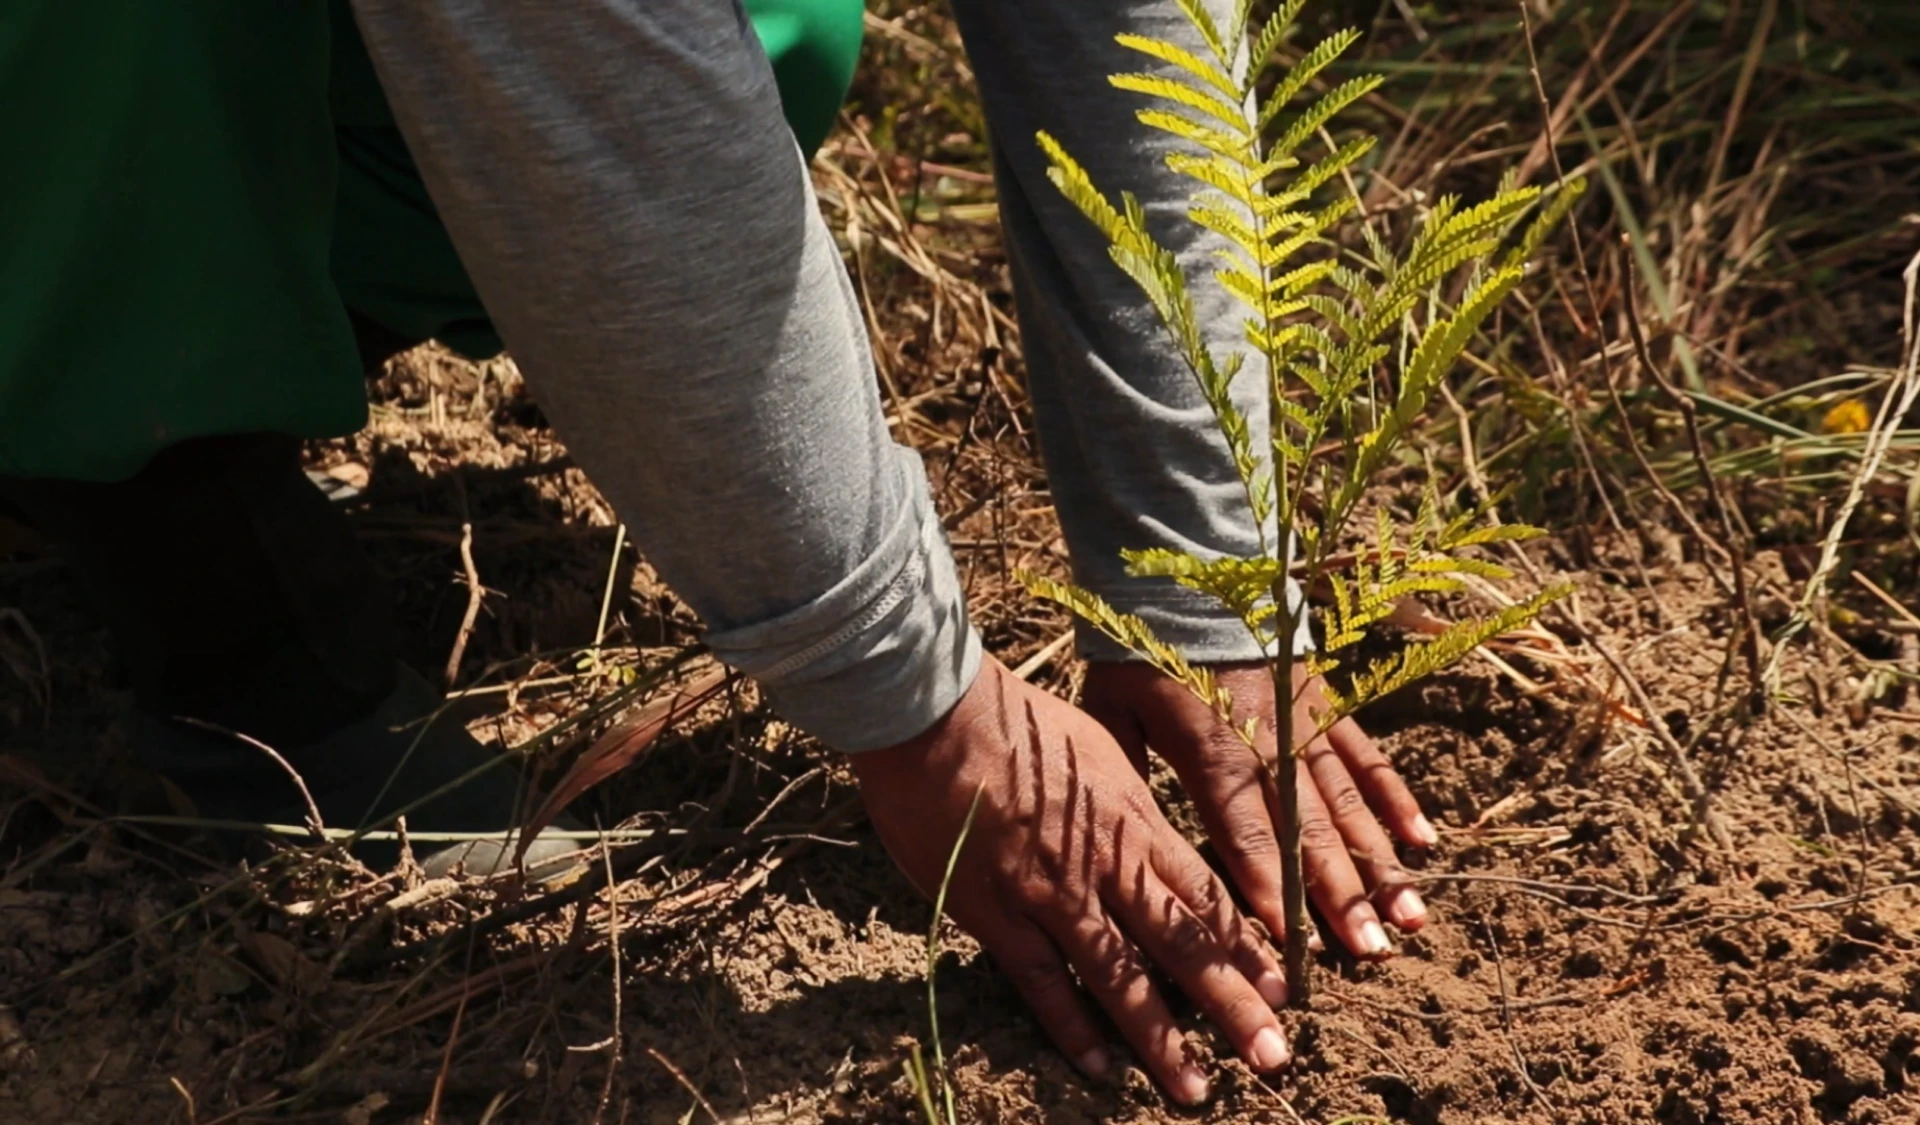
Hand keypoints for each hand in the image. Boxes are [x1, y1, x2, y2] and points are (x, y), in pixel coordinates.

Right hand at [849, 655, 1290, 1104]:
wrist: (935, 714)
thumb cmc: (1013, 719)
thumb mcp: (1096, 747)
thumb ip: (1128, 802)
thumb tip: (1153, 835)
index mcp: (1132, 820)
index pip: (1204, 896)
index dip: (1245, 947)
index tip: (1281, 990)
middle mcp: (1103, 865)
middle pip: (1181, 945)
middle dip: (1232, 1005)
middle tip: (1273, 1057)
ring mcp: (1050, 894)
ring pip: (1119, 976)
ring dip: (1161, 1038)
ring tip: (1196, 1089)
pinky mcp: (995, 912)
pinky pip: (1041, 982)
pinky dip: (1071, 1028)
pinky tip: (1099, 1068)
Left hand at [1082, 661, 1435, 959]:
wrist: (1189, 564)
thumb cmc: (1139, 647)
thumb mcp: (1113, 711)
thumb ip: (1128, 776)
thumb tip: (1127, 844)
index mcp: (1211, 748)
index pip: (1244, 831)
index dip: (1268, 888)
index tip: (1293, 943)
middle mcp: (1269, 741)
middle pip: (1310, 830)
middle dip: (1341, 896)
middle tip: (1370, 953)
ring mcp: (1306, 722)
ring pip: (1349, 803)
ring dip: (1380, 863)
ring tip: (1408, 919)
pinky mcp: (1328, 703)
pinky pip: (1369, 756)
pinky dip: (1396, 800)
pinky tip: (1424, 843)